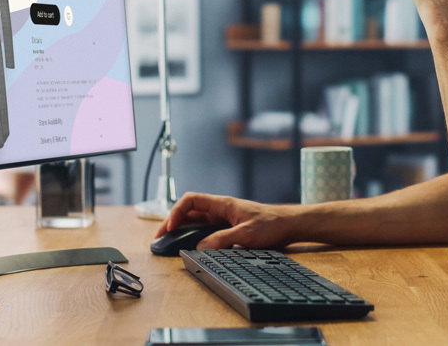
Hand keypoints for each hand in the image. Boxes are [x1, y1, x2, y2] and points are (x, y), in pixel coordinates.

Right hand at [156, 192, 299, 249]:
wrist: (289, 225)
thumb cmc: (271, 224)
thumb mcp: (247, 234)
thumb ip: (223, 240)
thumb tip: (200, 247)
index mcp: (223, 204)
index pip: (191, 200)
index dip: (176, 212)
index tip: (170, 228)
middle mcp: (220, 209)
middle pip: (189, 211)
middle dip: (171, 222)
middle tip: (159, 238)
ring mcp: (223, 218)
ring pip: (195, 220)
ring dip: (180, 229)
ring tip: (167, 242)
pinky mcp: (228, 227)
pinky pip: (205, 229)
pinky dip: (193, 235)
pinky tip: (187, 244)